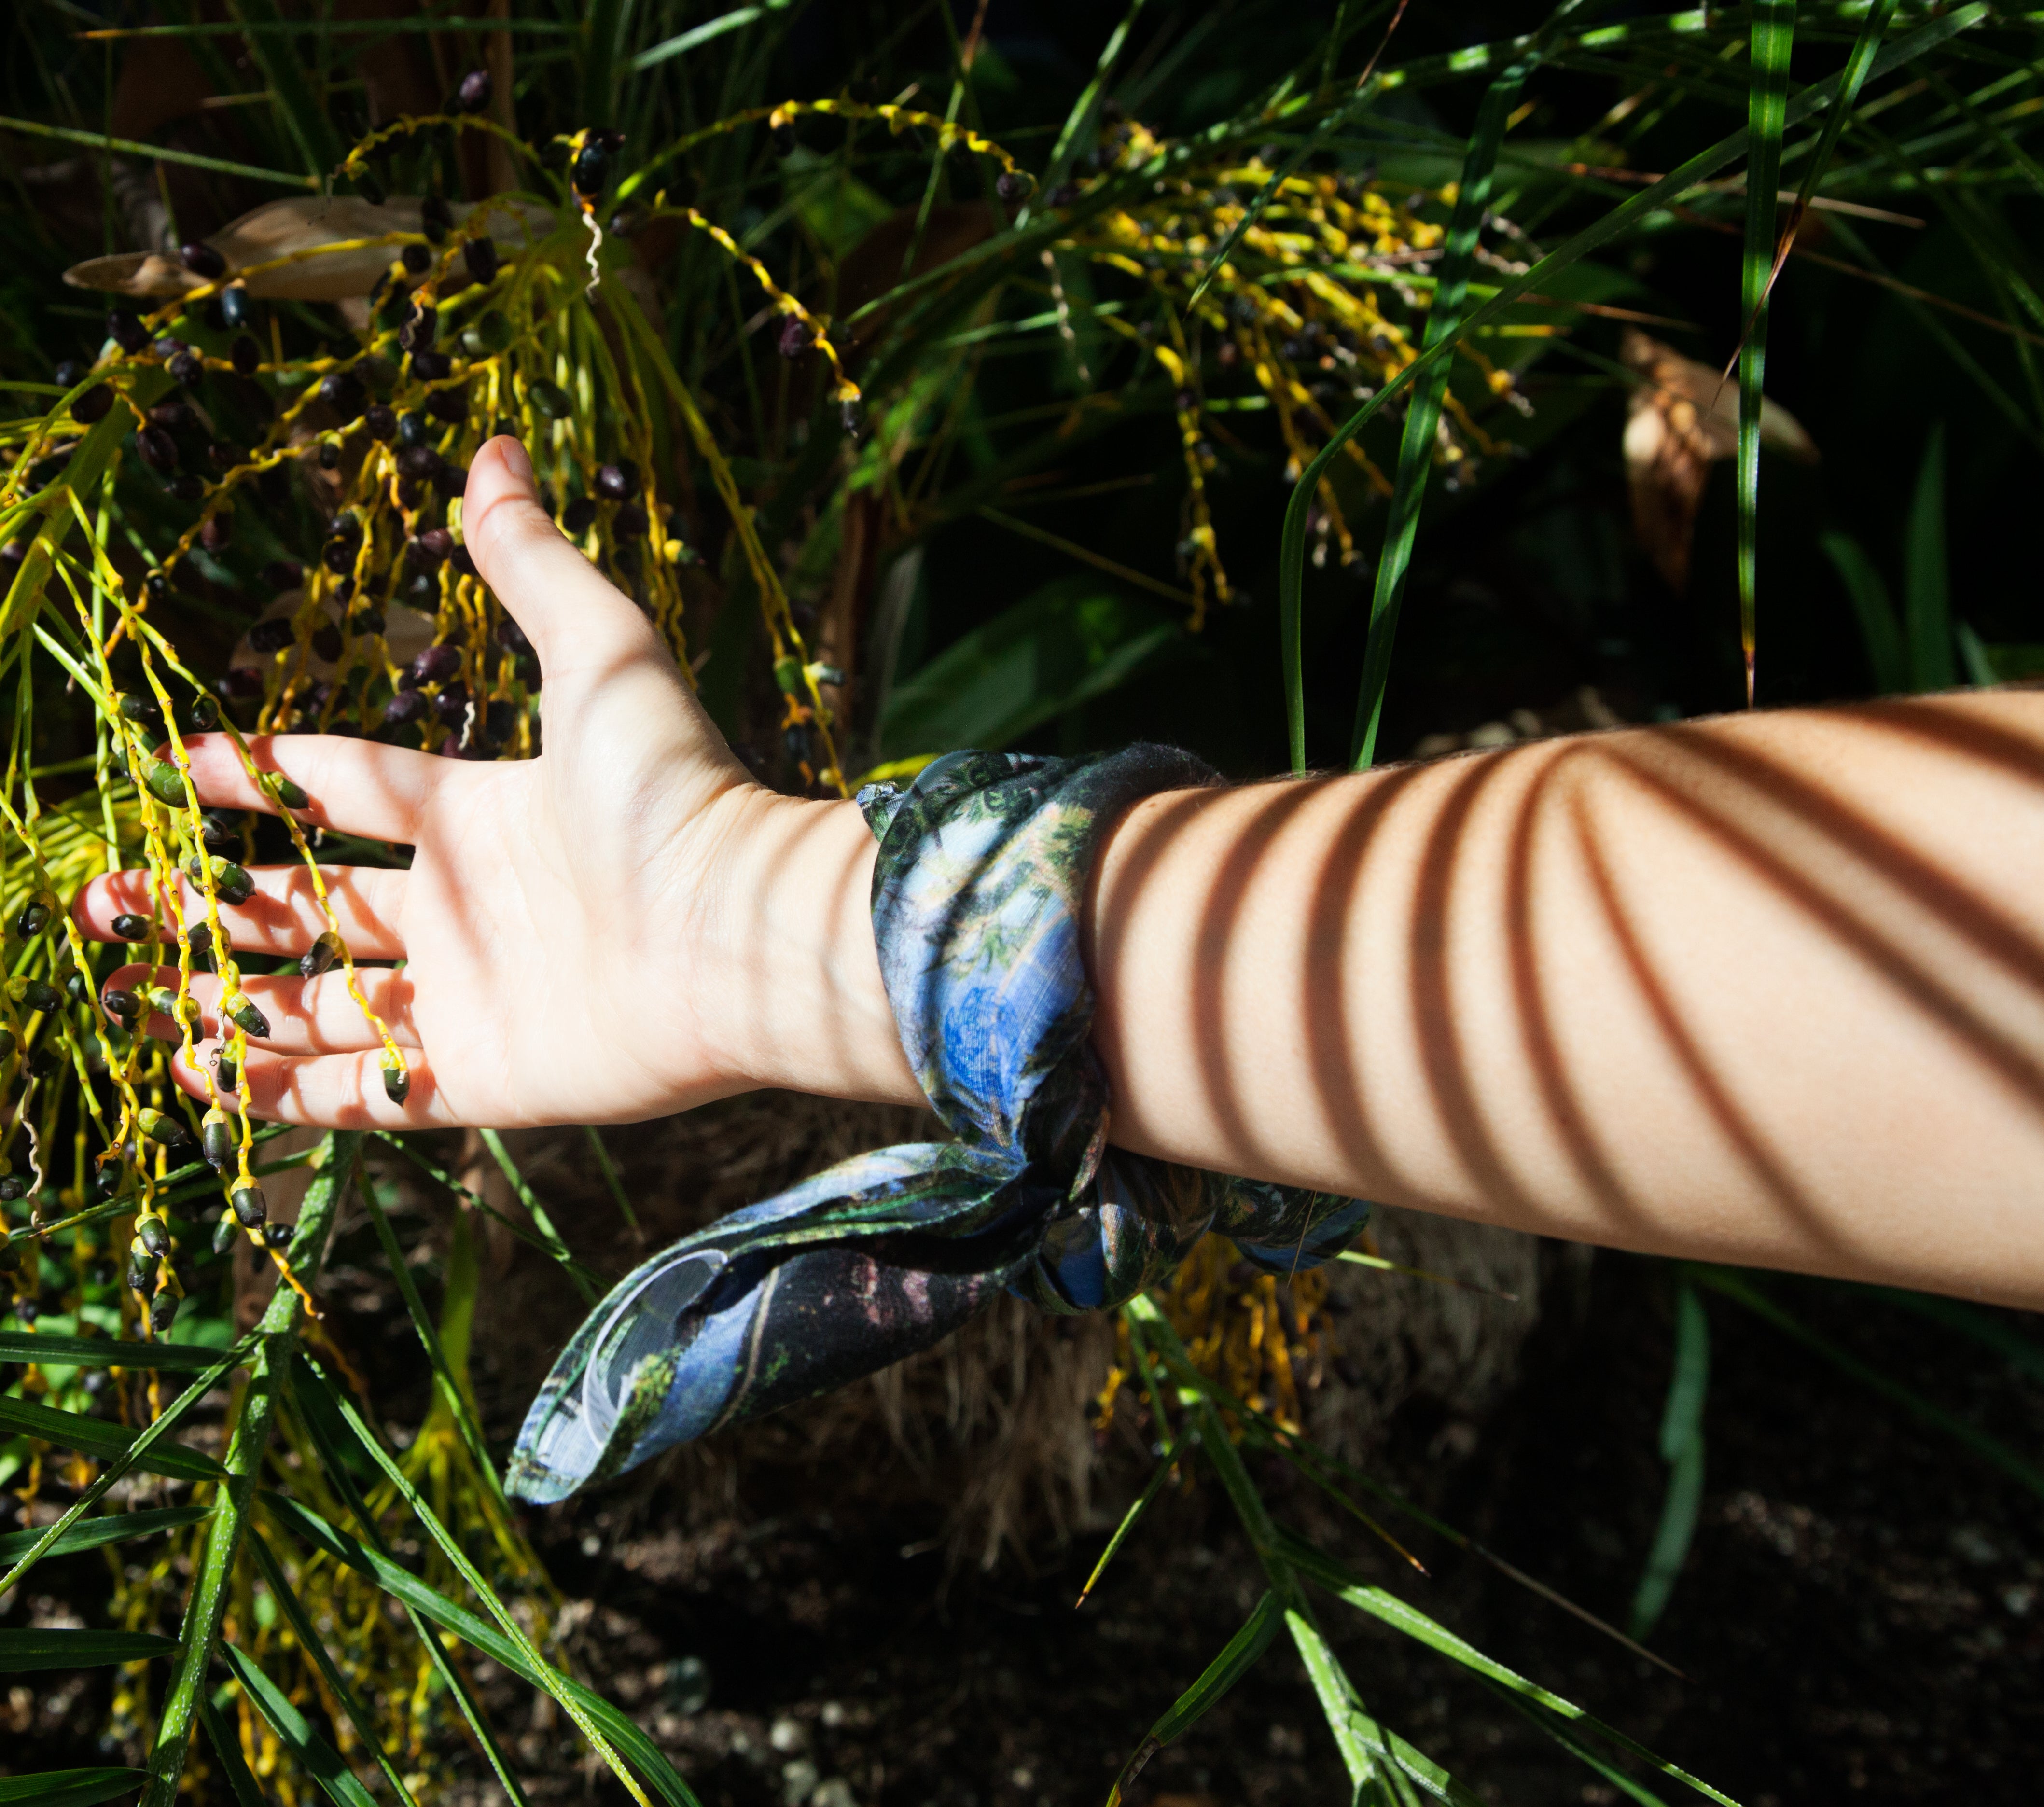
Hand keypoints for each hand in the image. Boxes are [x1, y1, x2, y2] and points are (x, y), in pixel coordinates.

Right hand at [74, 437, 913, 1128]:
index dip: (261, 777)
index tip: (178, 766)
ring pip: (316, 1005)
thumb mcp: (603, 654)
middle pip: (306, 906)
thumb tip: (496, 450)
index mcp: (479, 813)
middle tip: (109, 900)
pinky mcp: (477, 1079)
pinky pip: (357, 1093)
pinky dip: (275, 1090)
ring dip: (224, 1003)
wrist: (744, 932)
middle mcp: (463, 908)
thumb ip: (536, 566)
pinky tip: (194, 1071)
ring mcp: (467, 998)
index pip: (343, 788)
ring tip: (127, 993)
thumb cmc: (678, 796)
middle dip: (207, 906)